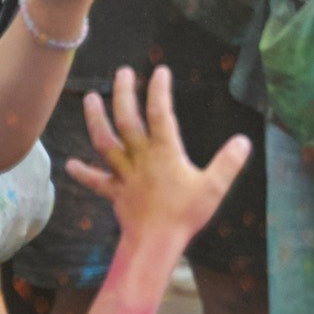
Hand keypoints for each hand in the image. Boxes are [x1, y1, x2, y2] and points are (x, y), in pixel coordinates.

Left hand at [66, 65, 252, 244]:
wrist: (154, 242)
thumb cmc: (185, 214)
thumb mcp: (214, 187)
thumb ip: (229, 162)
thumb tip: (243, 140)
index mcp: (165, 152)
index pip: (160, 114)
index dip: (159, 91)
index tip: (160, 71)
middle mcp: (141, 157)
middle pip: (127, 121)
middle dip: (124, 95)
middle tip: (122, 72)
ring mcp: (124, 174)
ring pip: (106, 143)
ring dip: (96, 120)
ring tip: (90, 98)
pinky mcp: (115, 192)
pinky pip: (96, 180)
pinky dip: (83, 172)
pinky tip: (70, 165)